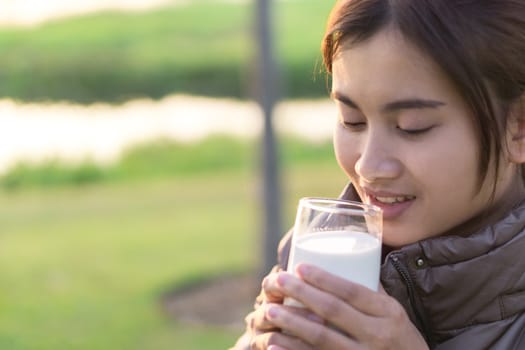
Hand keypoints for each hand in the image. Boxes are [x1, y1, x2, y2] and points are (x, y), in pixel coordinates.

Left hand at [259, 264, 428, 349]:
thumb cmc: (402, 339)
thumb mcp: (396, 313)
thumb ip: (372, 294)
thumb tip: (346, 264)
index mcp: (388, 313)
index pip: (352, 291)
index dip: (324, 278)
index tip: (300, 266)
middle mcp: (377, 335)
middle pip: (333, 311)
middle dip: (302, 293)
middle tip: (279, 280)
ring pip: (321, 338)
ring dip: (292, 323)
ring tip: (270, 309)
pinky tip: (274, 345)